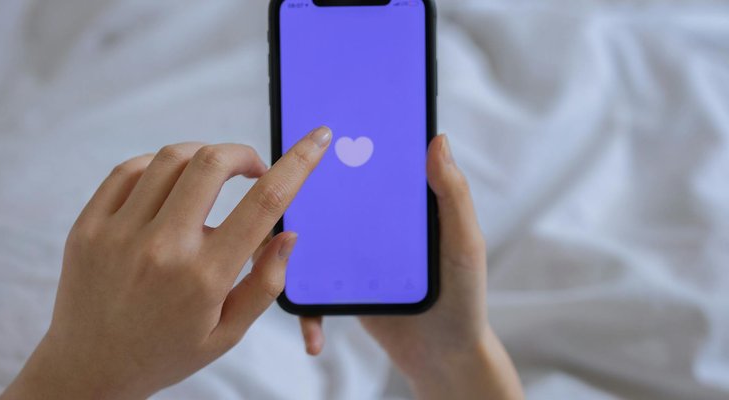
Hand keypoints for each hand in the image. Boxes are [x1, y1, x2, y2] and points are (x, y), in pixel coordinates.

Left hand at [0, 127, 332, 399]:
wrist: (89, 368)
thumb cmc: (167, 351)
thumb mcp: (228, 332)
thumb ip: (266, 283)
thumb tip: (288, 233)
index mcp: (205, 277)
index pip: (264, 203)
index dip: (298, 162)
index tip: (317, 138)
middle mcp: (162, 250)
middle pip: (212, 161)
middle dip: (243, 153)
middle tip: (252, 170)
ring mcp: (118, 234)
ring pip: (170, 158)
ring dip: (202, 157)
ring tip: (210, 180)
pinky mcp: (88, 226)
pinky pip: (127, 170)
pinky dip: (158, 166)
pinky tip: (170, 187)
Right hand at [299, 135, 522, 399]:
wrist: (444, 355)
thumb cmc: (463, 297)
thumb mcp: (463, 243)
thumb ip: (454, 195)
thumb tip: (437, 139)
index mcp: (398, 205)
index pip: (366, 166)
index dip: (345, 145)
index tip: (319, 130)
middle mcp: (369, 225)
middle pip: (326, 199)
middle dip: (300, 193)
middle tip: (279, 190)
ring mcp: (350, 256)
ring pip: (307, 243)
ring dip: (286, 252)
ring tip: (274, 261)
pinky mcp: (338, 289)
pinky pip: (312, 293)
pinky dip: (307, 312)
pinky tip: (313, 335)